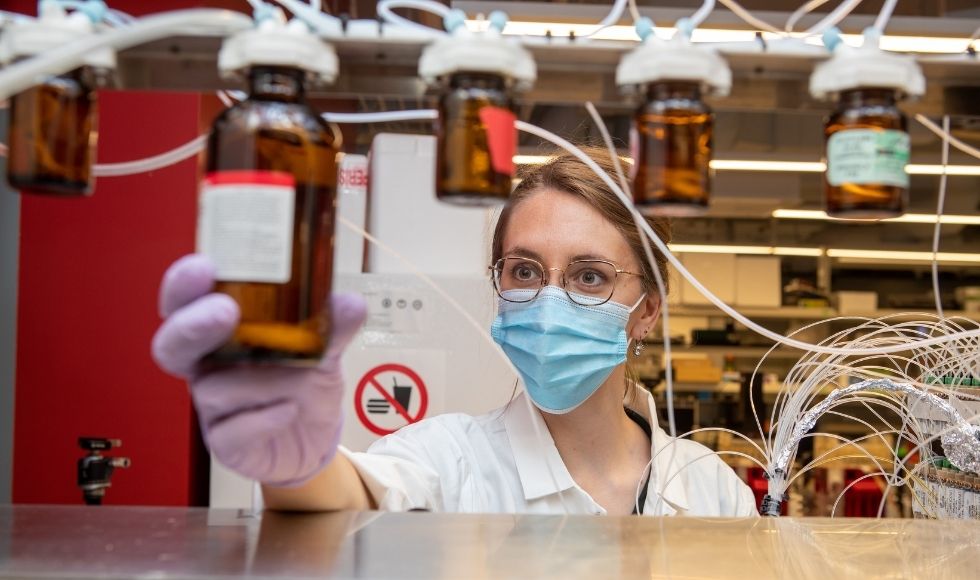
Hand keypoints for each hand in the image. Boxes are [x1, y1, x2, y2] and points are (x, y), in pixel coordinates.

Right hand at [151, 255, 366, 485]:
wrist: (317, 438)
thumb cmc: (305, 382)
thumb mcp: (325, 348)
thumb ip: (333, 325)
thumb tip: (349, 302)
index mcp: (224, 333)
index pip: (187, 304)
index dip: (184, 286)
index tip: (203, 266)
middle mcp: (210, 367)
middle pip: (172, 346)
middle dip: (192, 326)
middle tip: (225, 312)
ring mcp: (214, 408)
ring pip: (213, 390)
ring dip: (256, 382)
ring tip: (296, 379)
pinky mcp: (227, 444)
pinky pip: (232, 432)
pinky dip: (263, 419)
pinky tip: (288, 410)